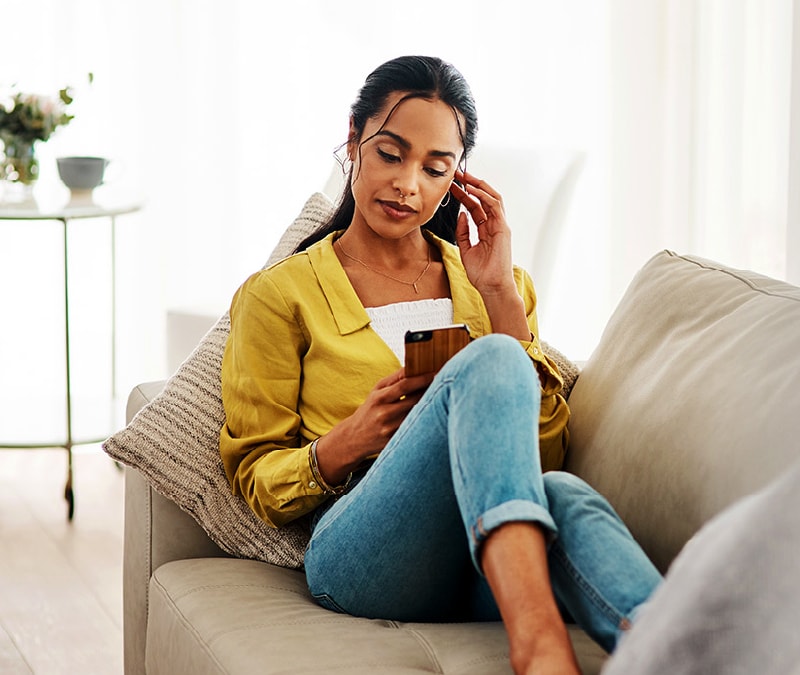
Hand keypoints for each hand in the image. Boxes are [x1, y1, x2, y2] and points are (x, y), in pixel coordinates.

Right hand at [315, 368, 434, 482]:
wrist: (354, 438)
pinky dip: (425, 421)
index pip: (404, 384)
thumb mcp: (376, 391)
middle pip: (415, 399)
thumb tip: (414, 367)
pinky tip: (434, 415)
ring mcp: (390, 429)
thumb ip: (394, 380)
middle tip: (446, 382)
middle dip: (431, 390)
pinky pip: (414, 429)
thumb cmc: (369, 410)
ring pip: (417, 415)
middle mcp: (384, 413)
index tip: (437, 371)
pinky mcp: (395, 441)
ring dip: (431, 405)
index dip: (423, 377)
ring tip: (442, 397)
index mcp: (379, 397)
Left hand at [450, 169, 515, 293]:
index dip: (464, 195)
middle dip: (471, 185)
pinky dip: (484, 196)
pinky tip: (472, 189)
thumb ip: (462, 232)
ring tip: (464, 177)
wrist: (491, 286)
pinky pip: (494, 206)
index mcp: (486, 230)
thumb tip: (461, 215)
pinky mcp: (503, 228)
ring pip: (491, 198)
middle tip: (457, 175)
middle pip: (483, 199)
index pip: (475, 206)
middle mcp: (494, 225)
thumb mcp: (465, 249)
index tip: (452, 186)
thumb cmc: (481, 273)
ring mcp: (500, 226)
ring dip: (478, 185)